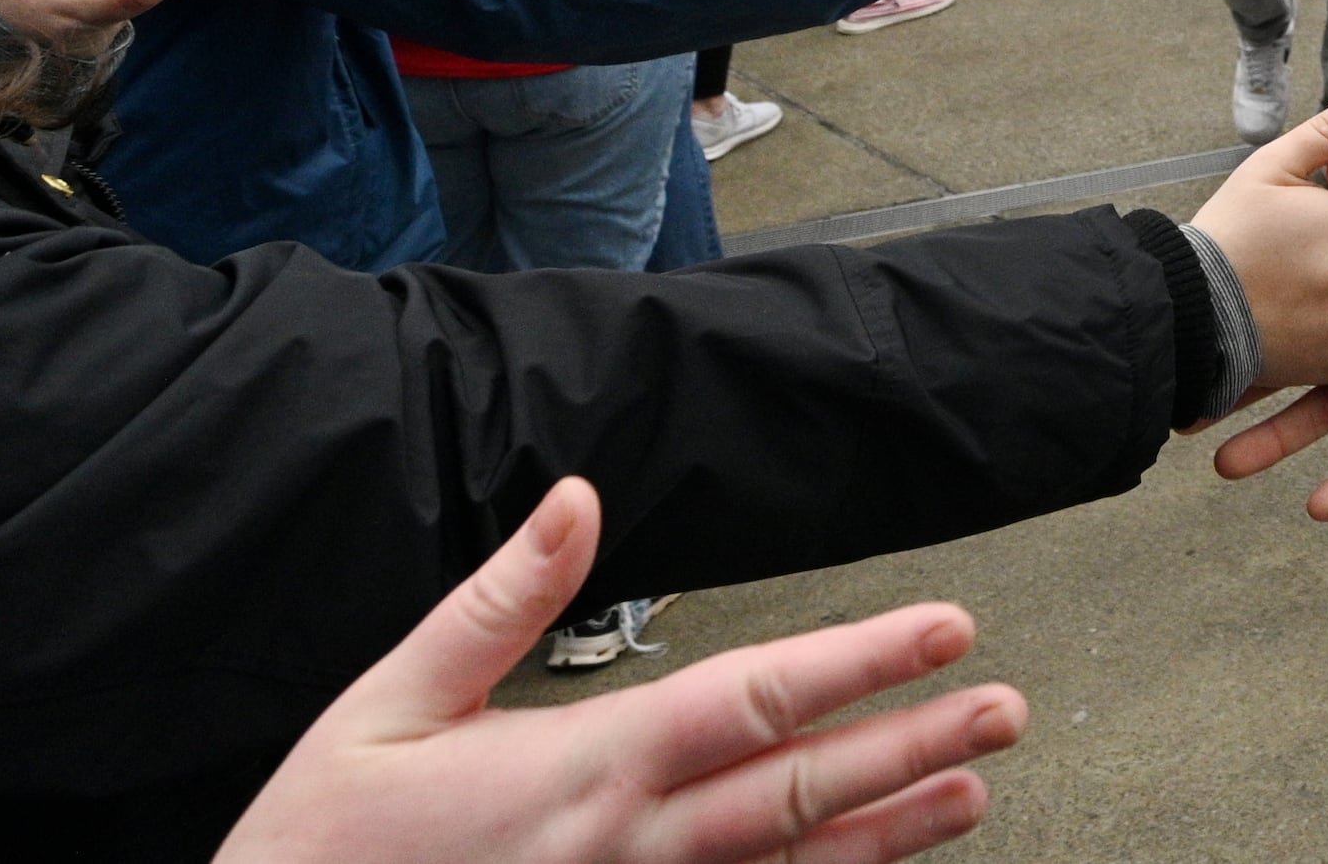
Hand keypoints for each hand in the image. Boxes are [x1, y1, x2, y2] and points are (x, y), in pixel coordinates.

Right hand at [214, 477, 1016, 863]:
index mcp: (580, 770)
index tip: (948, 627)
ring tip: (973, 794)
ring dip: (890, 836)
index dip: (859, 661)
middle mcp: (626, 852)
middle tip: (1005, 709)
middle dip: (911, 745)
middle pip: (800, 794)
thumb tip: (575, 498)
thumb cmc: (321, 843)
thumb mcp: (386, 703)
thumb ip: (496, 602)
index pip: (752, 701)